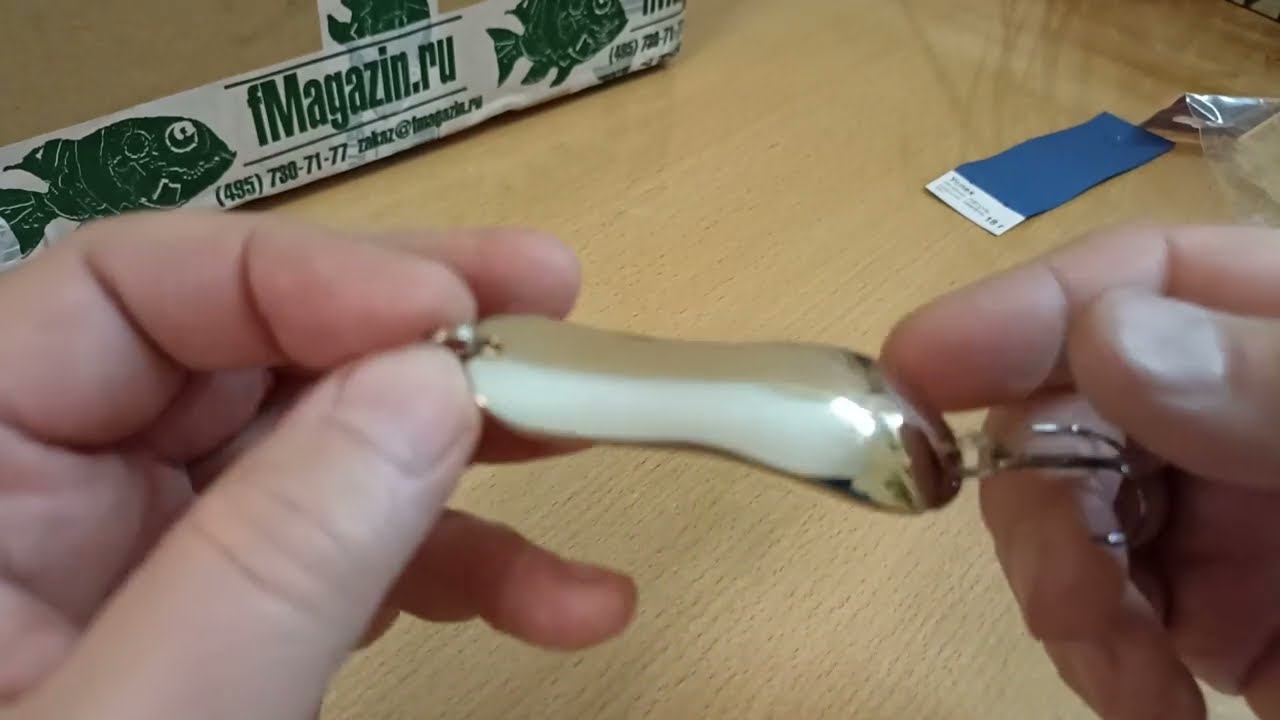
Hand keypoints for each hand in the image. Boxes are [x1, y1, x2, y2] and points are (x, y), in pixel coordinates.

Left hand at [0, 211, 636, 718]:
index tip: (460, 313)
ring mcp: (149, 560)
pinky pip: (349, 556)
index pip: (126, 296)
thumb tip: (431, 384)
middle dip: (412, 342)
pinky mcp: (226, 624)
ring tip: (597, 450)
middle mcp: (50, 492)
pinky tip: (566, 604)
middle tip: (558, 310)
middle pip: (247, 354)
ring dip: (467, 461)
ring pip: (319, 451)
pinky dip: (461, 571)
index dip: (301, 277)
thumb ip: (277, 558)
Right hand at [882, 224, 1279, 718]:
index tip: (918, 364)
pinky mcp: (1210, 613)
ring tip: (1129, 674)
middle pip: (1073, 403)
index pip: (1146, 276)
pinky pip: (1099, 609)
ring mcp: (1220, 514)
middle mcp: (1235, 411)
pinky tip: (1150, 703)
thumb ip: (1273, 382)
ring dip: (1060, 590)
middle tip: (1070, 588)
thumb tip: (1105, 339)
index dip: (1025, 311)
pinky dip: (1096, 658)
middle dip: (1042, 493)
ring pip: (1061, 509)